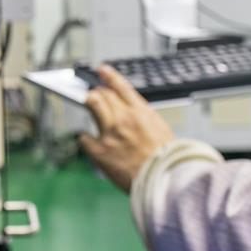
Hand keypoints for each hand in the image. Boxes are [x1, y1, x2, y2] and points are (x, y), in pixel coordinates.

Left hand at [79, 65, 176, 192]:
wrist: (164, 180)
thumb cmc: (166, 159)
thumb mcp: (160, 129)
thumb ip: (143, 117)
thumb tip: (129, 111)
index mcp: (141, 112)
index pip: (121, 86)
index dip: (109, 76)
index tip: (101, 70)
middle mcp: (123, 118)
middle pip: (103, 94)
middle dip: (98, 92)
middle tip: (95, 94)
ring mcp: (110, 133)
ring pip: (92, 106)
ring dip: (90, 103)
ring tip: (90, 105)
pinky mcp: (100, 151)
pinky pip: (84, 137)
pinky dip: (85, 137)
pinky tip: (88, 139)